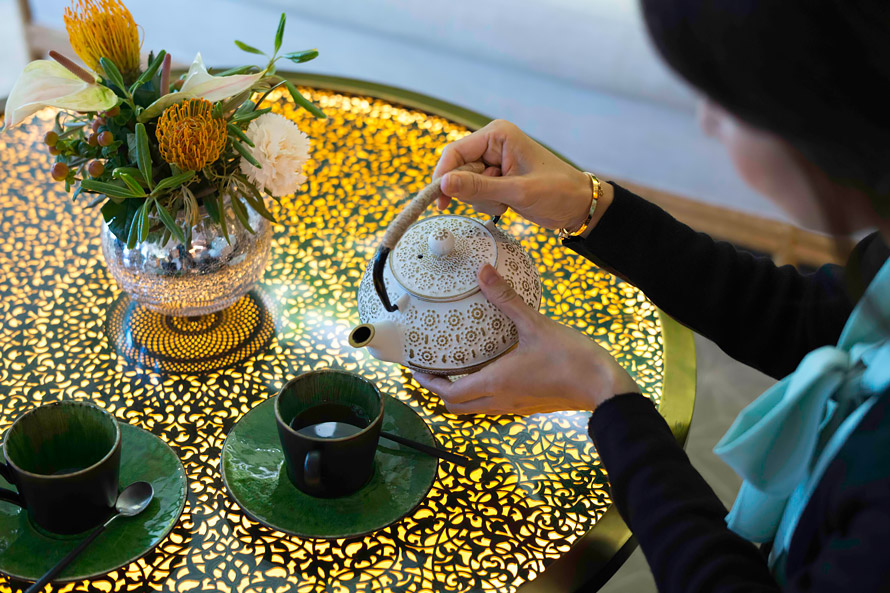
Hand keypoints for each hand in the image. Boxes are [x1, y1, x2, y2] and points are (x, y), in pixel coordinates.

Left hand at [414, 264, 640, 414]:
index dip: (428, 382)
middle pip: (457, 406)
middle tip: (432, 368)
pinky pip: (494, 404)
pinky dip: (481, 392)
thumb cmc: (571, 358)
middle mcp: (500, 400)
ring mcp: (515, 406)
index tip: (416, 368)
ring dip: (460, 393)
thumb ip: (507, 299)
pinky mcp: (529, 405)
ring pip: (475, 407)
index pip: (448, 393)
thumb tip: (482, 273)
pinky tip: (490, 369)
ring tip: (456, 368)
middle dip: (439, 390)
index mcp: (494, 383)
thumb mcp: (535, 324)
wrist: (604, 388)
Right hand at [434, 120, 596, 230]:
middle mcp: (492, 144)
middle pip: (458, 170)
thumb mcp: (517, 191)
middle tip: (497, 201)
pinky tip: (508, 203)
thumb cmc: (557, 192)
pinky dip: (488, 203)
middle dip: (471, 192)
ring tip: (507, 201)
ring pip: (465, 184)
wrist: (578, 206)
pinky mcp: (495, 178)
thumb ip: (478, 188)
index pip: (455, 152)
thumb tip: (443, 184)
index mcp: (497, 135)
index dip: (443, 176)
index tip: (439, 200)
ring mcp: (493, 162)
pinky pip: (476, 193)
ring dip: (482, 200)